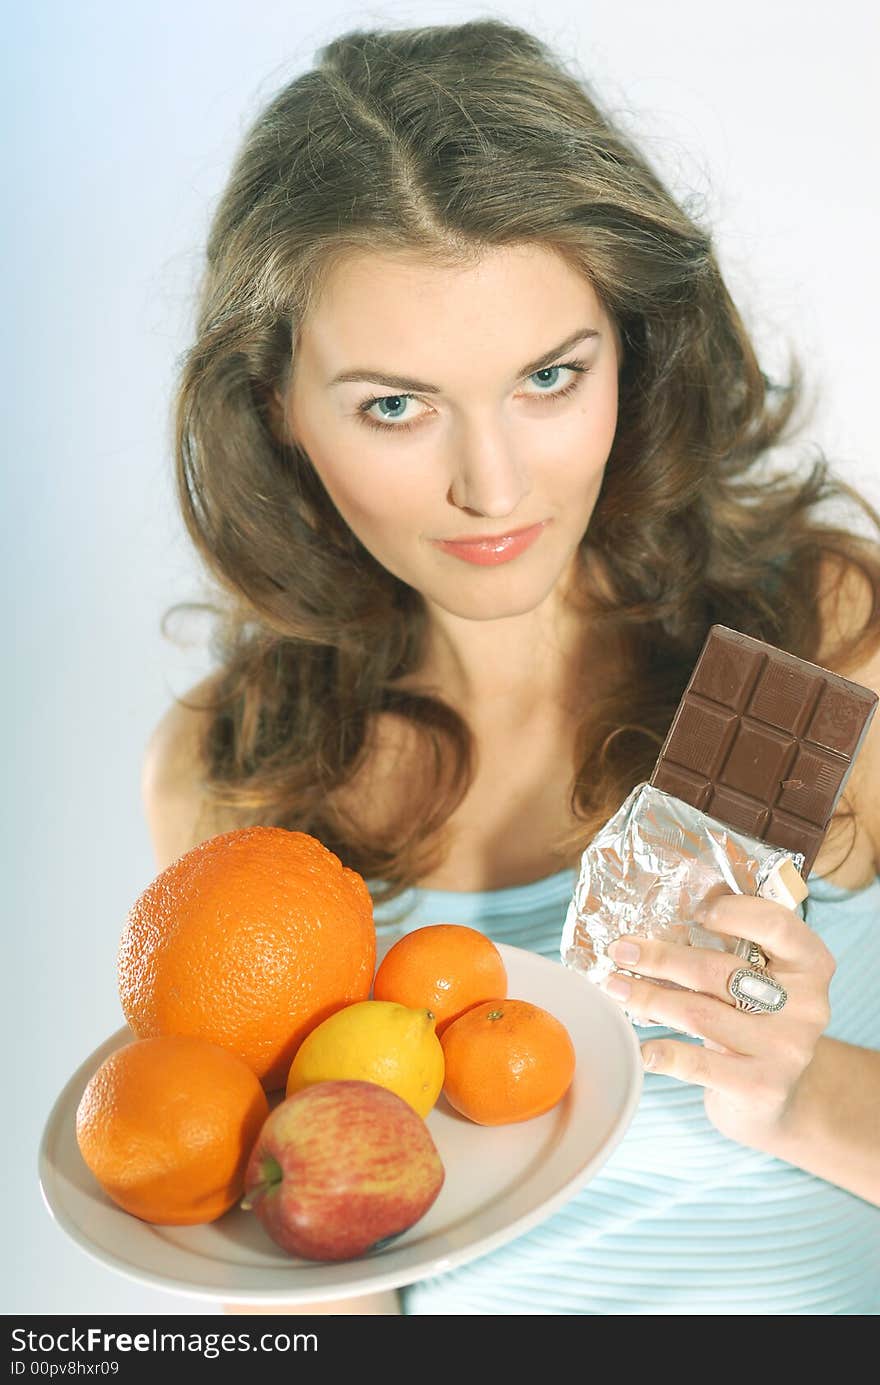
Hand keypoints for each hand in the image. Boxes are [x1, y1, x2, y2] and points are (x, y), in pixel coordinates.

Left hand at [600, 892, 835, 1150]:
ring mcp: (786, 1049)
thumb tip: (662, 914)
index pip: (777, 925)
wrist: (773, 1096)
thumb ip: (730, 948)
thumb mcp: (757, 979)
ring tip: (614, 987)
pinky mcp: (762, 1087)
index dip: (735, 912)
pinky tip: (643, 1049)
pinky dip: (665, 1054)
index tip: (693, 911)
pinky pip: (701, 1064)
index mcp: (810, 965)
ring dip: (648, 997)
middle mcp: (807, 1005)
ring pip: (701, 1014)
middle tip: (620, 950)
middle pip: (721, 971)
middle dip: (661, 957)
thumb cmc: (753, 1019)